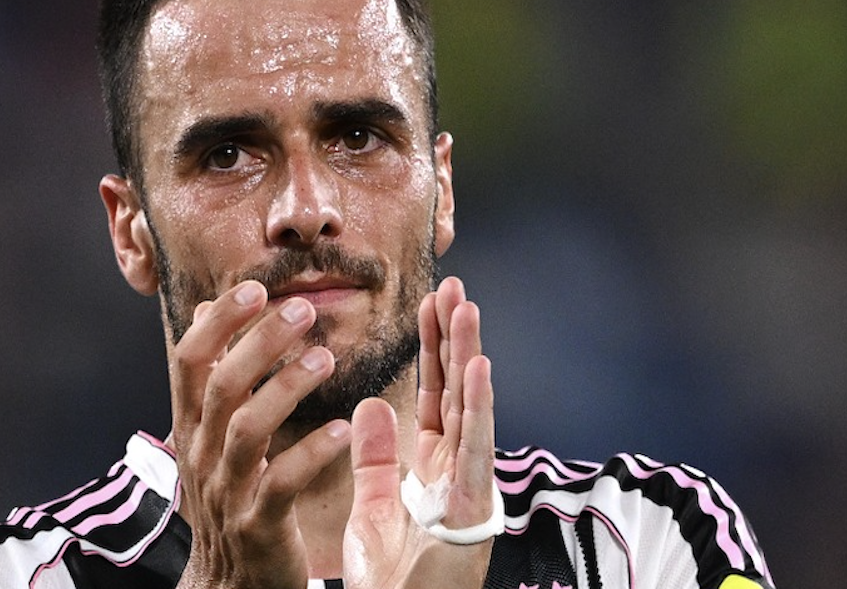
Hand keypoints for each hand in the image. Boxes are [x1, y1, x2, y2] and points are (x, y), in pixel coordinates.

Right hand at [169, 280, 351, 588]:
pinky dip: (311, 453)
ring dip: (286, 388)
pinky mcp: (257, 525)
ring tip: (325, 358)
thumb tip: (206, 308)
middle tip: (301, 310)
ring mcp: (227, 490)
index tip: (253, 288)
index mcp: (191, 426)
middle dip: (259, 343)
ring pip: (247, 429)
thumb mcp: (209, 433)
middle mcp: (201, 453)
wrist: (229, 581)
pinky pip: (281, 483)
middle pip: (221, 386)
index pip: (189, 361)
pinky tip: (341, 429)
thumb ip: (212, 373)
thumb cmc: (229, 495)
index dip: (218, 322)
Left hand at [344, 277, 495, 588]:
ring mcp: (467, 485)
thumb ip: (375, 456)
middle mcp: (456, 467)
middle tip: (453, 286)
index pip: (434, 393)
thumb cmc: (395, 576)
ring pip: (470, 408)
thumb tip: (369, 404)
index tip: (430, 303)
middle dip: (453, 337)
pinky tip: (477, 366)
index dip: (432, 348)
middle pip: (455, 389)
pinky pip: (472, 448)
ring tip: (467, 308)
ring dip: (469, 355)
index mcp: (433, 465)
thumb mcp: (377, 504)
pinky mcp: (470, 508)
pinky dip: (476, 407)